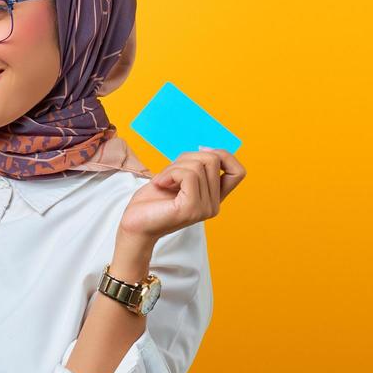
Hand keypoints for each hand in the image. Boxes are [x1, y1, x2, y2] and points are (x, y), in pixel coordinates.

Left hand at [118, 147, 245, 242]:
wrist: (134, 224)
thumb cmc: (153, 200)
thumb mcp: (178, 175)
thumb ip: (196, 165)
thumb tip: (207, 149)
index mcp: (214, 198)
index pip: (239, 172)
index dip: (223, 156)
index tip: (198, 155)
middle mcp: (214, 206)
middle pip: (213, 160)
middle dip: (186, 158)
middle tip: (169, 174)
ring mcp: (205, 209)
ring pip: (198, 165)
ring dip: (173, 167)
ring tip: (163, 182)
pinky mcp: (191, 209)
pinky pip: (188, 175)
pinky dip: (170, 174)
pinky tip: (160, 185)